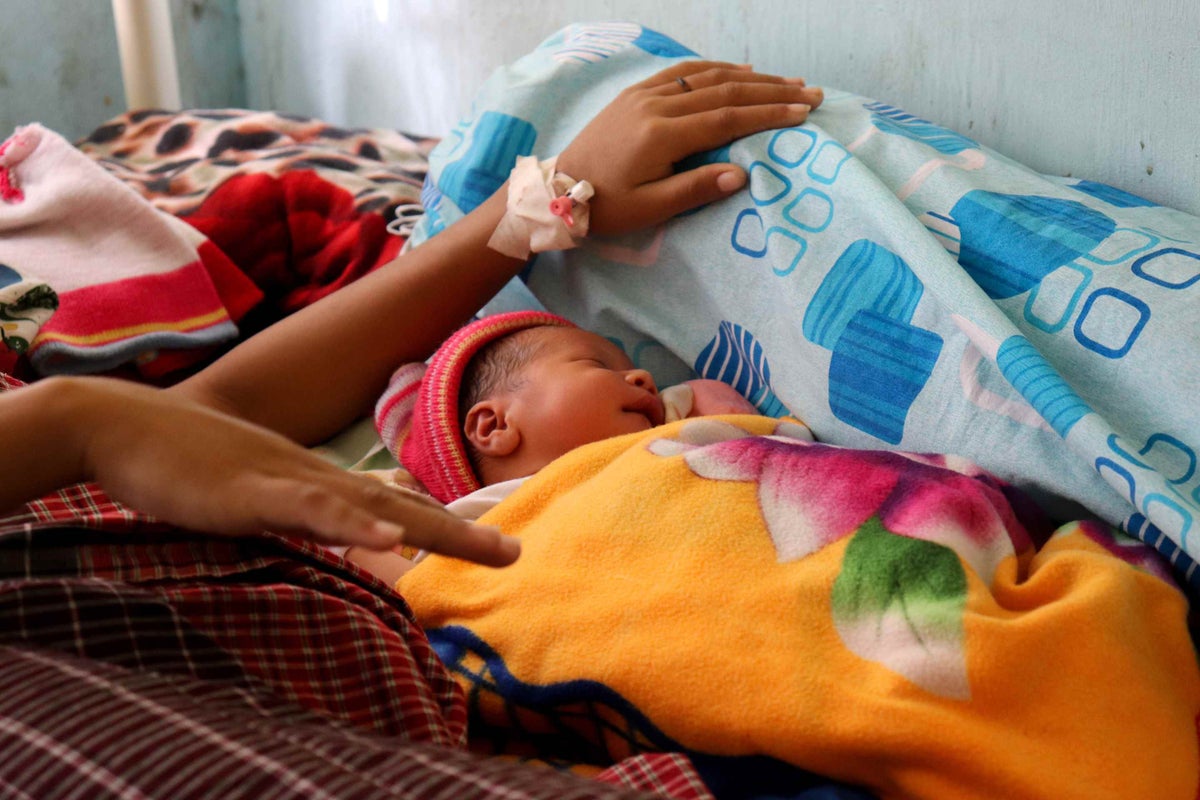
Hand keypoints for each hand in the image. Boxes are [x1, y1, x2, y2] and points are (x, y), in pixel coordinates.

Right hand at [66, 378, 517, 565]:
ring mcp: (286, 481)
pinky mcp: (251, 492)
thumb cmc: (180, 459)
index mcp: (314, 479)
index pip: (391, 502)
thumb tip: (321, 522)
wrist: (118, 426)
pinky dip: (352, 525)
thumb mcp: (246, 486)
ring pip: (374, 507)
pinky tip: (389, 541)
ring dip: (435, 528)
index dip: (439, 521)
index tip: (487, 541)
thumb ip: (288, 504)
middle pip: (402, 506)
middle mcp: (314, 476)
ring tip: (488, 548)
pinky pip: (310, 509)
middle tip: (514, 552)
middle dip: (460, 532)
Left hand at [556, 61, 822, 234]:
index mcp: (660, 135)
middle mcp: (655, 105)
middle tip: (809, 92)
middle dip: (771, 92)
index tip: (802, 112)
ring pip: (707, 76)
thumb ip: (695, 189)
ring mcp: (644, 94)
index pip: (726, 119)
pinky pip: (683, 72)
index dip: (768, 115)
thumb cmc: (607, 207)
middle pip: (724, 92)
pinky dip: (716, 69)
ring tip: (785, 81)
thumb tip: (742, 174)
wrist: (559, 190)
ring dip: (750, 77)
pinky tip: (739, 71)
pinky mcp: (636, 93)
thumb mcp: (650, 209)